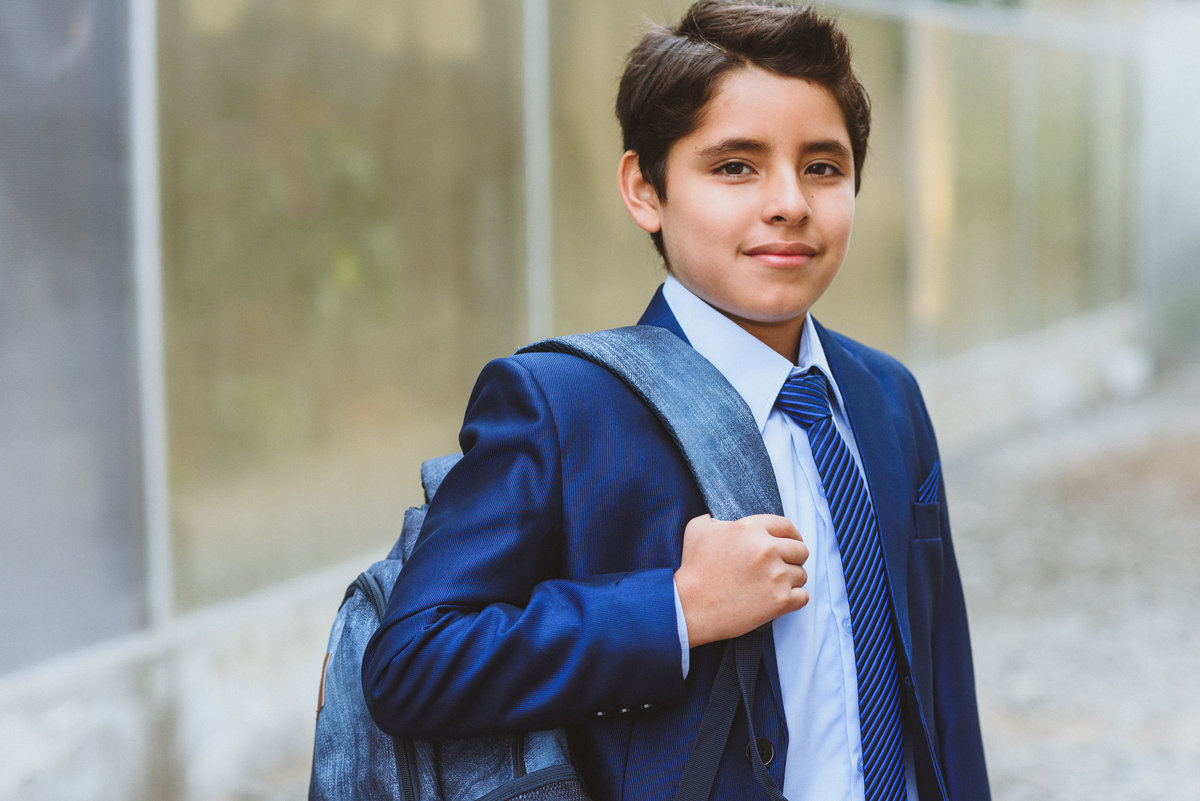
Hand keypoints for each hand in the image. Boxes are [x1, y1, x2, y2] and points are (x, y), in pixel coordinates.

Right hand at [674, 514, 808, 647]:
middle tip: (779, 568)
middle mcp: (767, 549)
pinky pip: (803, 596)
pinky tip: (777, 600)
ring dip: (790, 581)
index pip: (787, 526)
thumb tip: (723, 521)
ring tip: (771, 586)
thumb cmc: (693, 569)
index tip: (788, 545)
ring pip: (802, 574)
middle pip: (801, 550)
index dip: (790, 536)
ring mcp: (776, 576)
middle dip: (792, 559)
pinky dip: (793, 599)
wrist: (689, 606)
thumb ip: (716, 519)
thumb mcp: (698, 529)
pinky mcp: (780, 601)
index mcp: (750, 528)